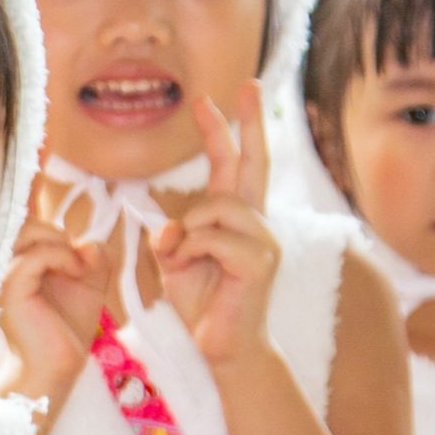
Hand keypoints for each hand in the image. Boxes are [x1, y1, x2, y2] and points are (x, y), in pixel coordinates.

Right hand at [0, 210, 108, 404]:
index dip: (53, 229)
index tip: (76, 255)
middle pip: (21, 221)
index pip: (24, 225)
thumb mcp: (88, 283)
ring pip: (26, 231)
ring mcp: (2, 277)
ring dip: (59, 241)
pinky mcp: (11, 290)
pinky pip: (36, 255)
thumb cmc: (67, 329)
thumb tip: (89, 241)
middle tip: (77, 256)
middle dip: (55, 230)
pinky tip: (76, 273)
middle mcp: (2, 267)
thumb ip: (93, 257)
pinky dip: (63, 257)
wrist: (57, 367)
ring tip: (76, 265)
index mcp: (14, 264)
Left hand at [151, 88, 283, 368]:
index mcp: (237, 220)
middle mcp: (258, 223)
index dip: (224, 132)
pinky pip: (213, 236)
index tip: (212, 98)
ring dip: (186, 229)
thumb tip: (169, 224)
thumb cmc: (203, 306)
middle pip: (253, 163)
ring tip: (179, 256)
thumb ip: (173, 235)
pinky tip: (190, 267)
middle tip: (247, 86)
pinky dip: (191, 249)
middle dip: (248, 122)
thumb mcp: (177, 262)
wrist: (224, 348)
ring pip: (217, 206)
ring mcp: (265, 240)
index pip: (234, 166)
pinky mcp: (260, 261)